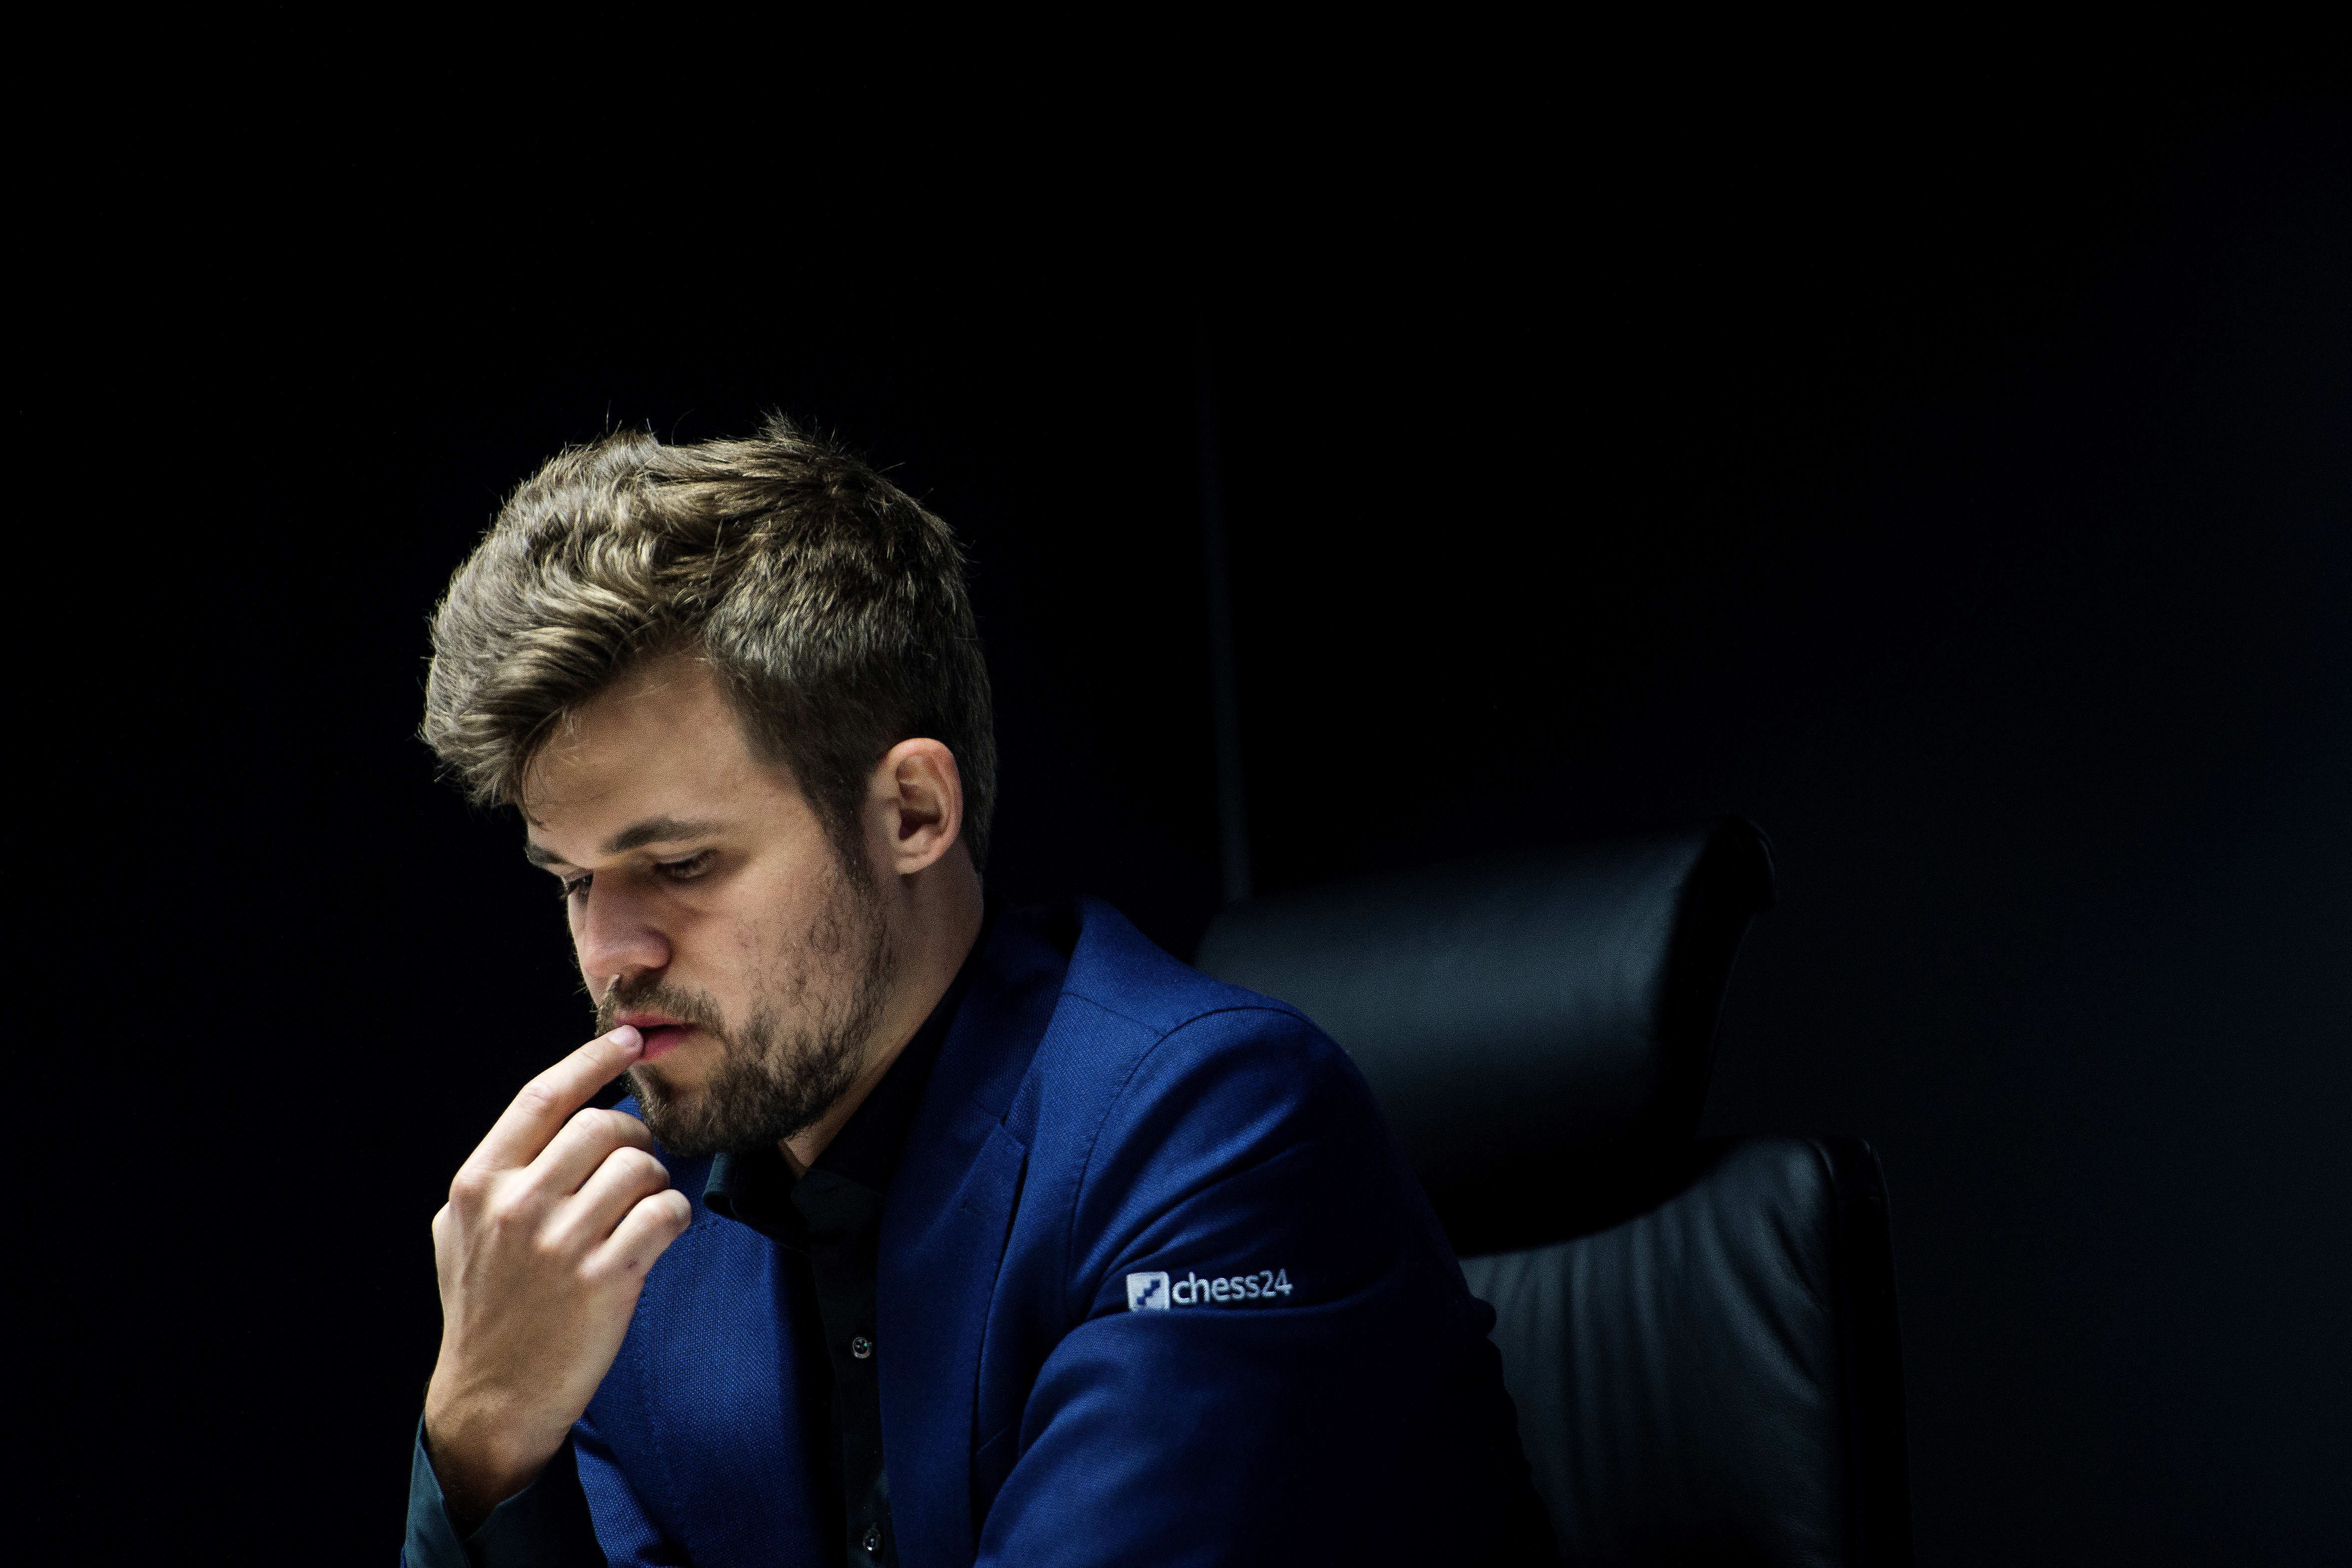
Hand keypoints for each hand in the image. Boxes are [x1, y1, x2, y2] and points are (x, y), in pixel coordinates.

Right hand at [422, 1025, 693, 1530]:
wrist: (495, 1398)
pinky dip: (674, 1216)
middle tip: (636, 1162)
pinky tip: (660, 1233)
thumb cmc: (485, 1308)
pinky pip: (666, 1213)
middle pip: (605, 1126)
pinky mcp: (607, 1278)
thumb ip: (498, 1173)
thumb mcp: (461, 1232)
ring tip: (644, 1205)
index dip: (591, 1060)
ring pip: (642, 1166)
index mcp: (479, 1184)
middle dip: (634, 1136)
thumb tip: (554, 1110)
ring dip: (657, 1179)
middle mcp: (516, 1206)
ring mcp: (561, 1243)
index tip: (628, 1039)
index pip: (543, 1097)